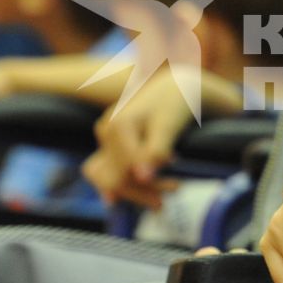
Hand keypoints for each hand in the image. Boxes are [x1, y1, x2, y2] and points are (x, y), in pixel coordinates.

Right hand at [80, 67, 195, 208]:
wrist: (175, 86)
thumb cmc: (175, 104)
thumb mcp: (168, 127)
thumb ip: (155, 151)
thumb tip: (143, 178)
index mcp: (117, 125)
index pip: (125, 171)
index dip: (149, 184)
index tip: (177, 186)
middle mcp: (105, 131)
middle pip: (115, 177)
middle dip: (142, 192)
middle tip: (172, 194)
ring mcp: (105, 137)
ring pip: (110, 177)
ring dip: (135, 191)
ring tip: (165, 196)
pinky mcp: (110, 143)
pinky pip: (108, 170)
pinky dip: (126, 183)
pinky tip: (144, 191)